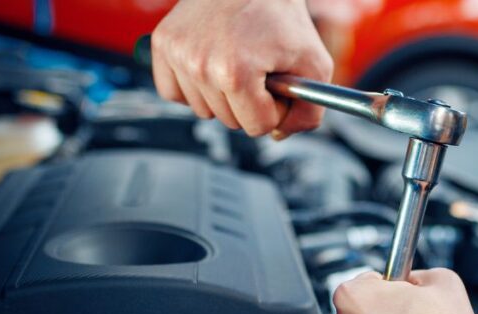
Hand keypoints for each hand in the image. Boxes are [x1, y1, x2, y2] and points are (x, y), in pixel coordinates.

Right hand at [151, 0, 333, 138]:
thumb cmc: (281, 15)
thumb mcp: (314, 64)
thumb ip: (308, 112)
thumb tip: (279, 135)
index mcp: (235, 72)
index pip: (258, 127)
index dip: (275, 108)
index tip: (277, 82)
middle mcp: (199, 64)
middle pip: (230, 122)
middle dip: (251, 102)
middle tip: (259, 68)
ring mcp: (177, 54)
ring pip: (204, 111)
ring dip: (223, 96)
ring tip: (237, 61)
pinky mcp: (163, 44)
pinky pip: (174, 93)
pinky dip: (193, 87)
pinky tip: (211, 65)